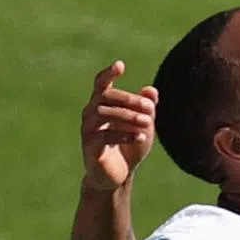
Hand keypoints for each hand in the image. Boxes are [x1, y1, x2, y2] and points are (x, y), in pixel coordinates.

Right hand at [81, 61, 157, 190]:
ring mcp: (87, 130)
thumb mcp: (144, 126)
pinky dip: (123, 134)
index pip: (100, 84)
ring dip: (127, 116)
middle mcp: (90, 113)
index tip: (120, 65)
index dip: (108, 73)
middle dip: (128, 99)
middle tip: (149, 108)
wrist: (118, 175)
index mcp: (102, 104)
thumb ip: (147, 109)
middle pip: (105, 96)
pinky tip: (140, 137)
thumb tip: (152, 91)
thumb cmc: (129, 145)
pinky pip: (103, 136)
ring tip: (147, 123)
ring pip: (102, 114)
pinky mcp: (89, 147)